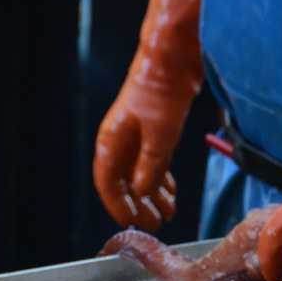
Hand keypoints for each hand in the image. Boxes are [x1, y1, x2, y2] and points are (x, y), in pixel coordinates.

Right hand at [92, 0, 203, 231]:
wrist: (173, 57)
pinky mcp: (154, 127)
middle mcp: (120, 139)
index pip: (107, 182)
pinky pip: (153, 160)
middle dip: (138, 204)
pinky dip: (161, 176)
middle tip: (154, 224)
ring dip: (152, 193)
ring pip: (140, 172)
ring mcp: (137, 133)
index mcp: (112, 140)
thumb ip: (151, 167)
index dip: (118, 205)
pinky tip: (171, 189)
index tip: (131, 222)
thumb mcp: (159, 136)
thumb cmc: (161, 90)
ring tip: (168, 212)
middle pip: (124, 181)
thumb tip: (142, 192)